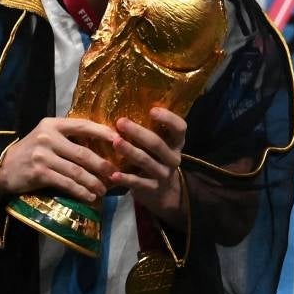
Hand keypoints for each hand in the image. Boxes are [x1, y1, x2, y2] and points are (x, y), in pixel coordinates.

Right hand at [0, 117, 118, 202]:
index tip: (119, 140)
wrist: (4, 167)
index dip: (102, 132)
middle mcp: (48, 137)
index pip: (83, 125)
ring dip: (93, 182)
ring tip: (104, 190)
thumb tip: (102, 145)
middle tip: (115, 174)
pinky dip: (80, 191)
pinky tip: (89, 196)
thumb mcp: (47, 136)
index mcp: (53, 124)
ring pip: (76, 170)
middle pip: (82, 152)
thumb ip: (68, 137)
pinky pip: (66, 183)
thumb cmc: (31, 152)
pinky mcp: (39, 172)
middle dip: (102, 165)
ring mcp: (43, 155)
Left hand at [111, 107, 186, 223]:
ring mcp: (164, 174)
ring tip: (116, 142)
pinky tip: (113, 174)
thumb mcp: (160, 143)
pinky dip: (125, 179)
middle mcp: (173, 158)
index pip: (180, 128)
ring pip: (146, 161)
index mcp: (177, 142)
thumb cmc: (155, 157)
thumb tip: (127, 102)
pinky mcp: (153, 188)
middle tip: (121, 122)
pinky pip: (138, 183)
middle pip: (157, 144)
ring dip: (130, 151)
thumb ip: (151, 128)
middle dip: (138, 132)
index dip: (168, 118)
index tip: (152, 110)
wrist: (163, 191)